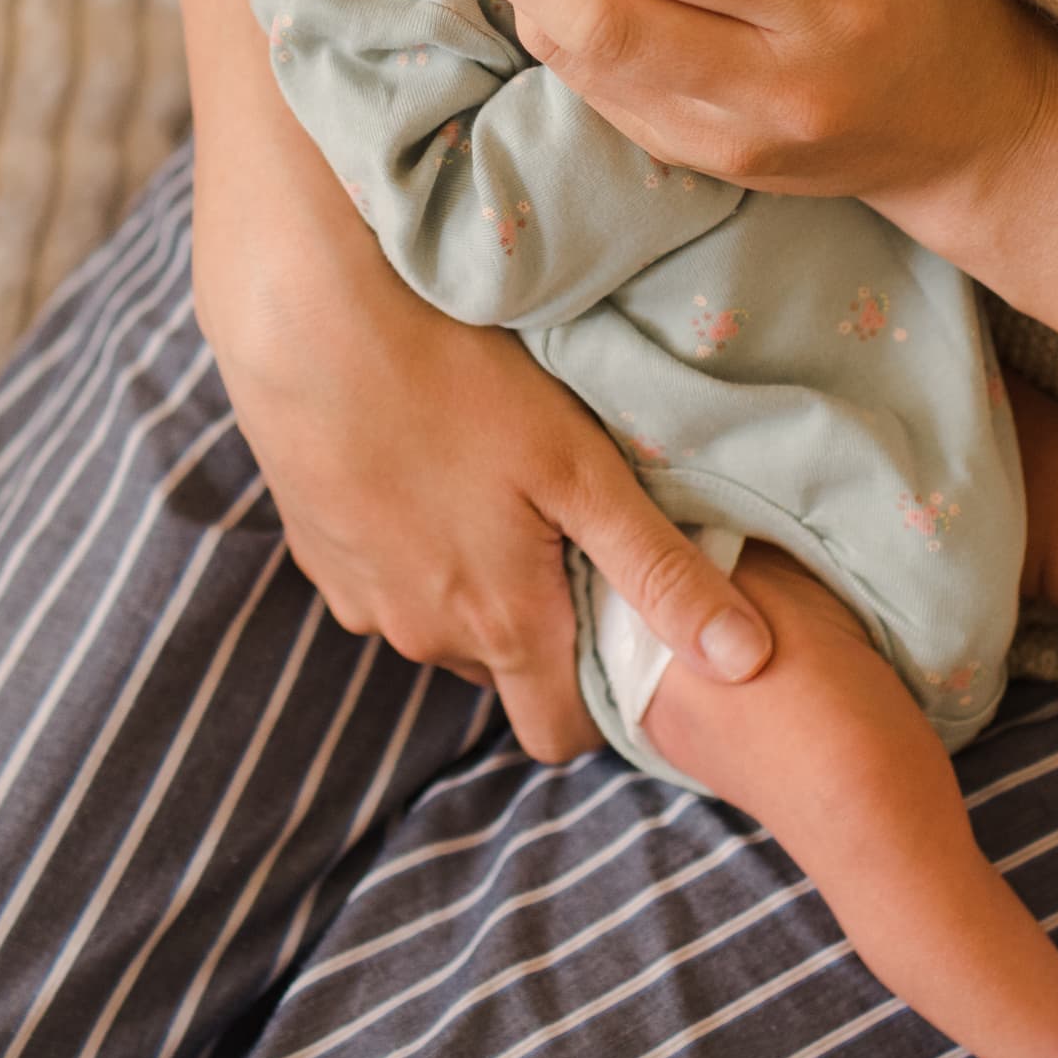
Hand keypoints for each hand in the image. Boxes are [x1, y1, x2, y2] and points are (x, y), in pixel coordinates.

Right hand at [197, 208, 772, 762]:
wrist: (305, 322)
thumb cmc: (455, 381)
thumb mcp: (581, 468)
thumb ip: (662, 573)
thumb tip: (751, 663)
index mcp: (501, 626)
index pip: (558, 734)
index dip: (598, 697)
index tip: (621, 628)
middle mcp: (423, 636)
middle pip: (503, 671)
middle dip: (538, 625)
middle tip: (562, 528)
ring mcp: (359, 601)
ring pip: (440, 624)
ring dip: (471, 582)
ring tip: (491, 487)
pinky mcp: (315, 556)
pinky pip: (384, 582)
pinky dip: (411, 547)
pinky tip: (424, 470)